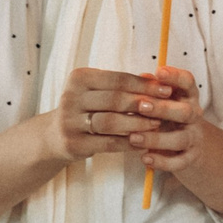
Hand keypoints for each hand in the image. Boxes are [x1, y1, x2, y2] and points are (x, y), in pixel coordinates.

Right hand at [50, 68, 170, 163]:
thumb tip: (156, 79)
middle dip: (143, 103)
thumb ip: (124, 86)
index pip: (117, 79)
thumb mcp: (100, 92)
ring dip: (137, 124)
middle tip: (165, 108)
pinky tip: (143, 142)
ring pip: (110, 122)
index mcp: (79, 78)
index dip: (145, 85)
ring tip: (156, 125)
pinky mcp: (73, 143)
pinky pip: (107, 143)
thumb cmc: (87, 108)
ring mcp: (70, 122)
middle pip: (114, 99)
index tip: (168, 89)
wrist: (55, 135)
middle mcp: (71, 97)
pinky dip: (127, 143)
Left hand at [127, 64, 216, 174]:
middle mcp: (193, 116)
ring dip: (156, 138)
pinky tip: (144, 158)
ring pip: (180, 139)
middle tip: (141, 106)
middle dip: (163, 109)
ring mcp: (193, 138)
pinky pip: (179, 162)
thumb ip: (152, 91)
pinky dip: (162, 162)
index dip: (176, 76)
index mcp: (187, 97)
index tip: (159, 71)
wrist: (191, 147)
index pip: (188, 83)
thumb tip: (141, 77)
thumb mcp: (163, 101)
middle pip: (185, 111)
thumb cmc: (169, 118)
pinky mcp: (190, 158)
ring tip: (134, 138)